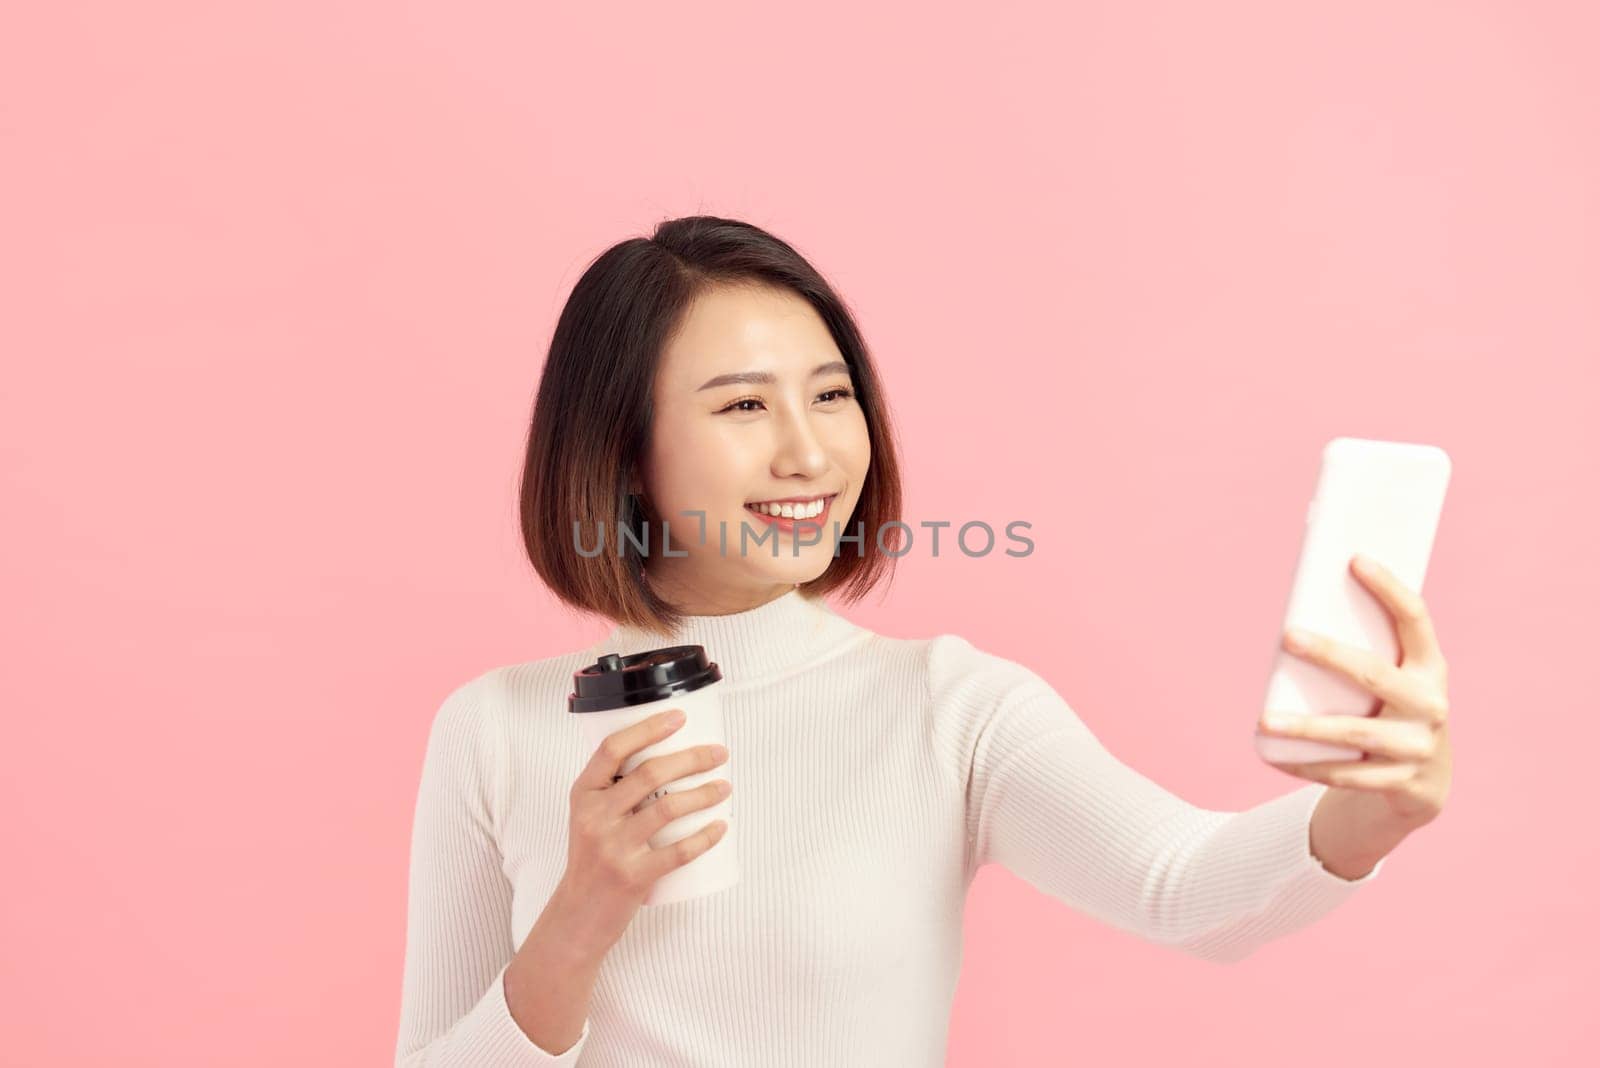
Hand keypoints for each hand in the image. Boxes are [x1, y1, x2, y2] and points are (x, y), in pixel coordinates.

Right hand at [555, 708, 732, 953]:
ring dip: (703, 793)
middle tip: (719, 753)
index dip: (648, 729)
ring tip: (725, 786)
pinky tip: (721, 827)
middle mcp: (594, 817)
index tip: (680, 718)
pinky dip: (704, 837)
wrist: (577, 915)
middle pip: (649, 774)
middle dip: (691, 758)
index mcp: (583, 795)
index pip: (612, 749)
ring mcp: (613, 848)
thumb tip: (671, 757)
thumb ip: (617, 790)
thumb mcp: (590, 817)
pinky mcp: (632, 877)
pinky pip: (678, 852)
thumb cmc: (593, 858)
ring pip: (668, 809)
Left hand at [1257, 553, 1451, 828]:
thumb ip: (1367, 651)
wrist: (1427, 783)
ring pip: (1354, 733)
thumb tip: (1303, 611)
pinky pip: (1346, 775)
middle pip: (1374, 674)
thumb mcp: (1397, 680)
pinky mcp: (1403, 784)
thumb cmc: (1394, 711)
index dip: (1389, 588)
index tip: (1354, 559)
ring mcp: (1419, 746)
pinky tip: (1274, 756)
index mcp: (1432, 668)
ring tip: (1264, 720)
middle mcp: (1432, 705)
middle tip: (1287, 635)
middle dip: (1329, 654)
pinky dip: (1308, 765)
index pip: (1415, 619)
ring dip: (1306, 727)